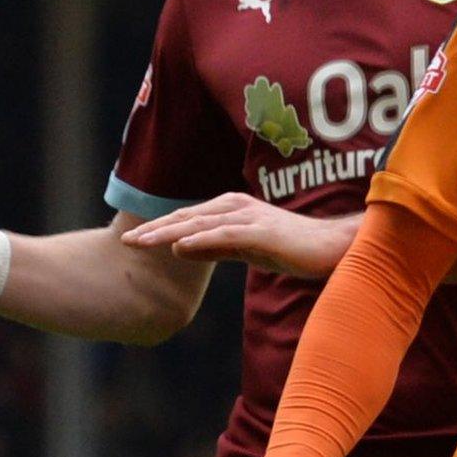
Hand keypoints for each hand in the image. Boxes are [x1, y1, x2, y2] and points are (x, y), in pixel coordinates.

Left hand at [121, 193, 355, 278]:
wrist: (331, 249)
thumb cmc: (292, 249)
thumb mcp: (245, 249)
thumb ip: (213, 248)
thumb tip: (178, 249)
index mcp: (232, 209)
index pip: (188, 219)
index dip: (159, 229)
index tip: (132, 241)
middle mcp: (238, 207)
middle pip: (188, 218)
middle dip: (155, 229)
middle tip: (125, 242)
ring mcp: (250, 218)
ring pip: (200, 225)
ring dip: (169, 233)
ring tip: (141, 244)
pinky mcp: (262, 232)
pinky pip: (226, 236)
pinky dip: (201, 240)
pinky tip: (180, 247)